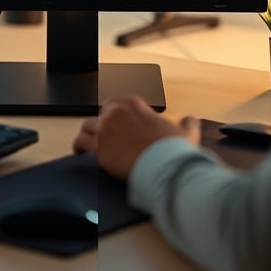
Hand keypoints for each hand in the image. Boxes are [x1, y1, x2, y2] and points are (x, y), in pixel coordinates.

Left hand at [73, 95, 200, 180]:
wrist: (166, 166)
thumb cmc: (174, 149)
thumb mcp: (186, 132)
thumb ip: (187, 123)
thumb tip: (192, 119)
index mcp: (132, 104)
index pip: (113, 103)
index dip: (113, 115)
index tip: (116, 125)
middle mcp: (115, 113)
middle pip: (99, 115)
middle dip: (101, 126)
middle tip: (105, 138)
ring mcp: (105, 130)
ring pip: (86, 127)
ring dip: (87, 135)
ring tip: (87, 144)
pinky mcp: (99, 149)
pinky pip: (80, 143)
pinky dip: (78, 147)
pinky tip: (79, 153)